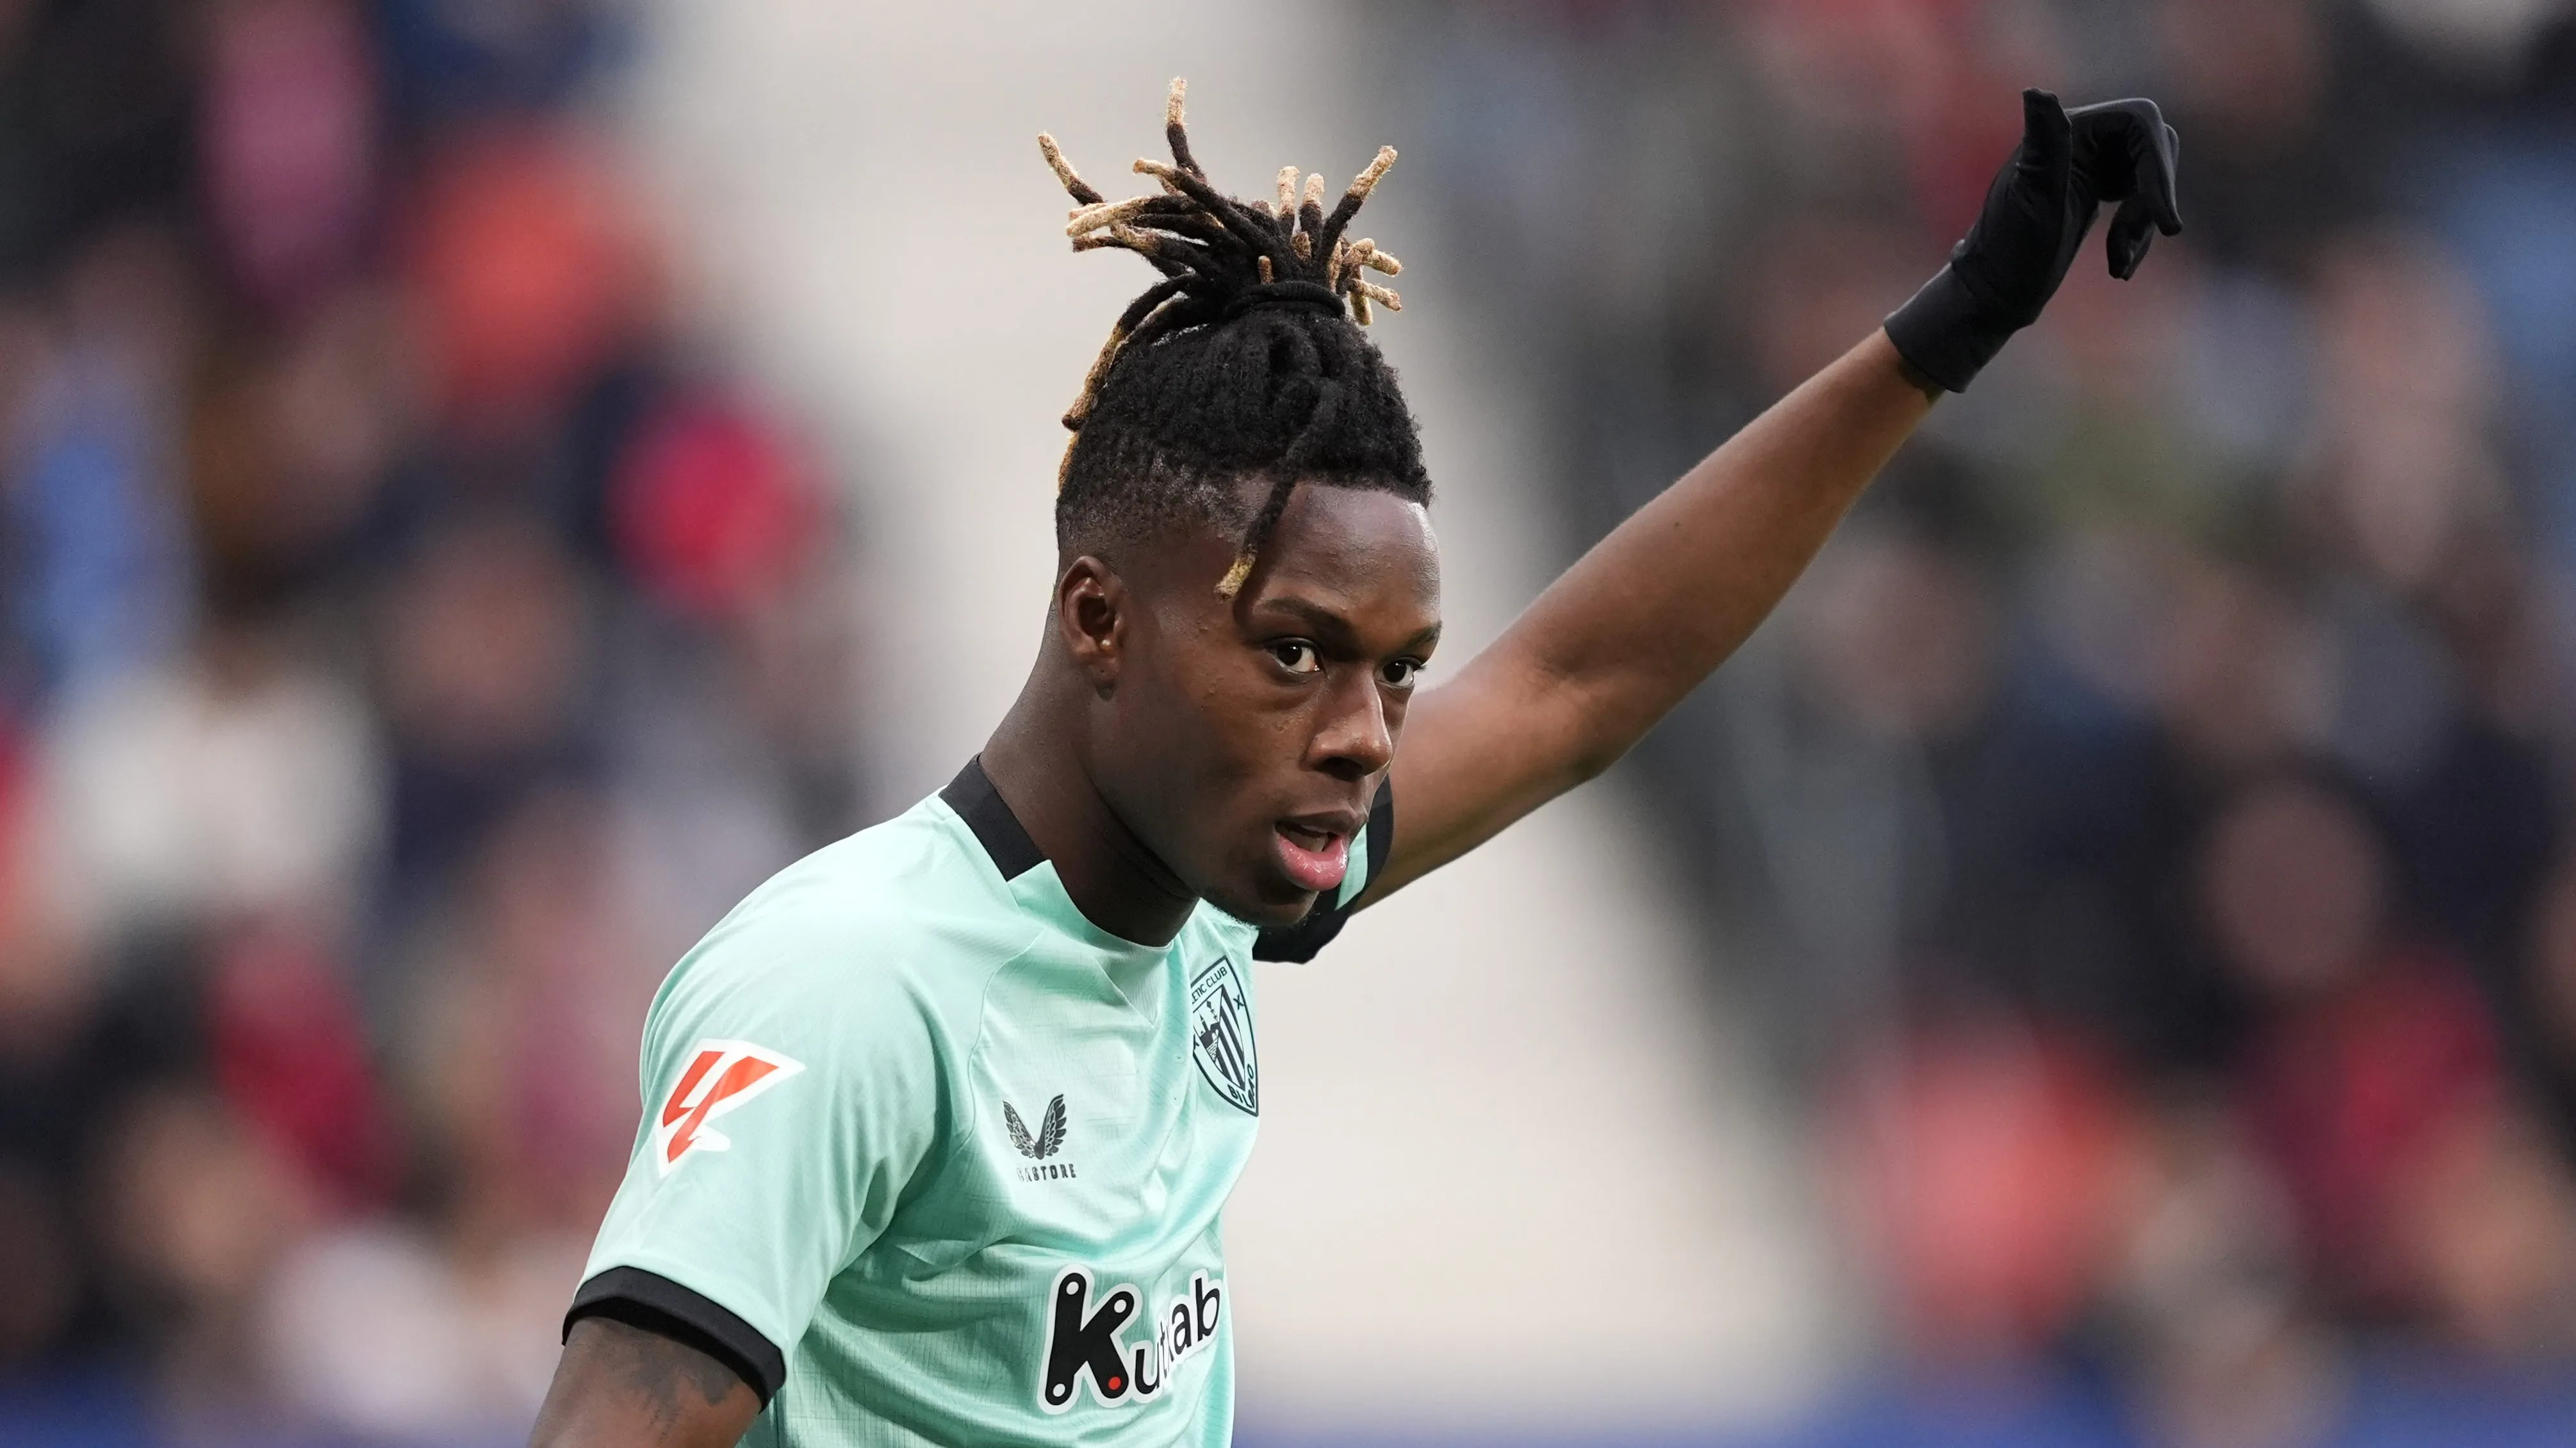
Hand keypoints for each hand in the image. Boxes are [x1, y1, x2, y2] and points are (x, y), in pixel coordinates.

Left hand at [1885, 89, 2182, 392]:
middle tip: (2130, 244)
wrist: (1993, 293)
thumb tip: (2035, 91)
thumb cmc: (2009, 249)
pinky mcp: (2096, 191)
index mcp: (2067, 130)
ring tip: (2119, 263)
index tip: (2164, 218)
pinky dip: (2138, 234)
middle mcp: (2079, 139)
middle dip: (2152, 197)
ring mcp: (2090, 164)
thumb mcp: (2035, 198)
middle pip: (2153, 149)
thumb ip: (2046, 143)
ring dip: (2144, 222)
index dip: (2159, 166)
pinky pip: (2141, 201)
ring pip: (2151, 177)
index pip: (2140, 122)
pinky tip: (2119, 267)